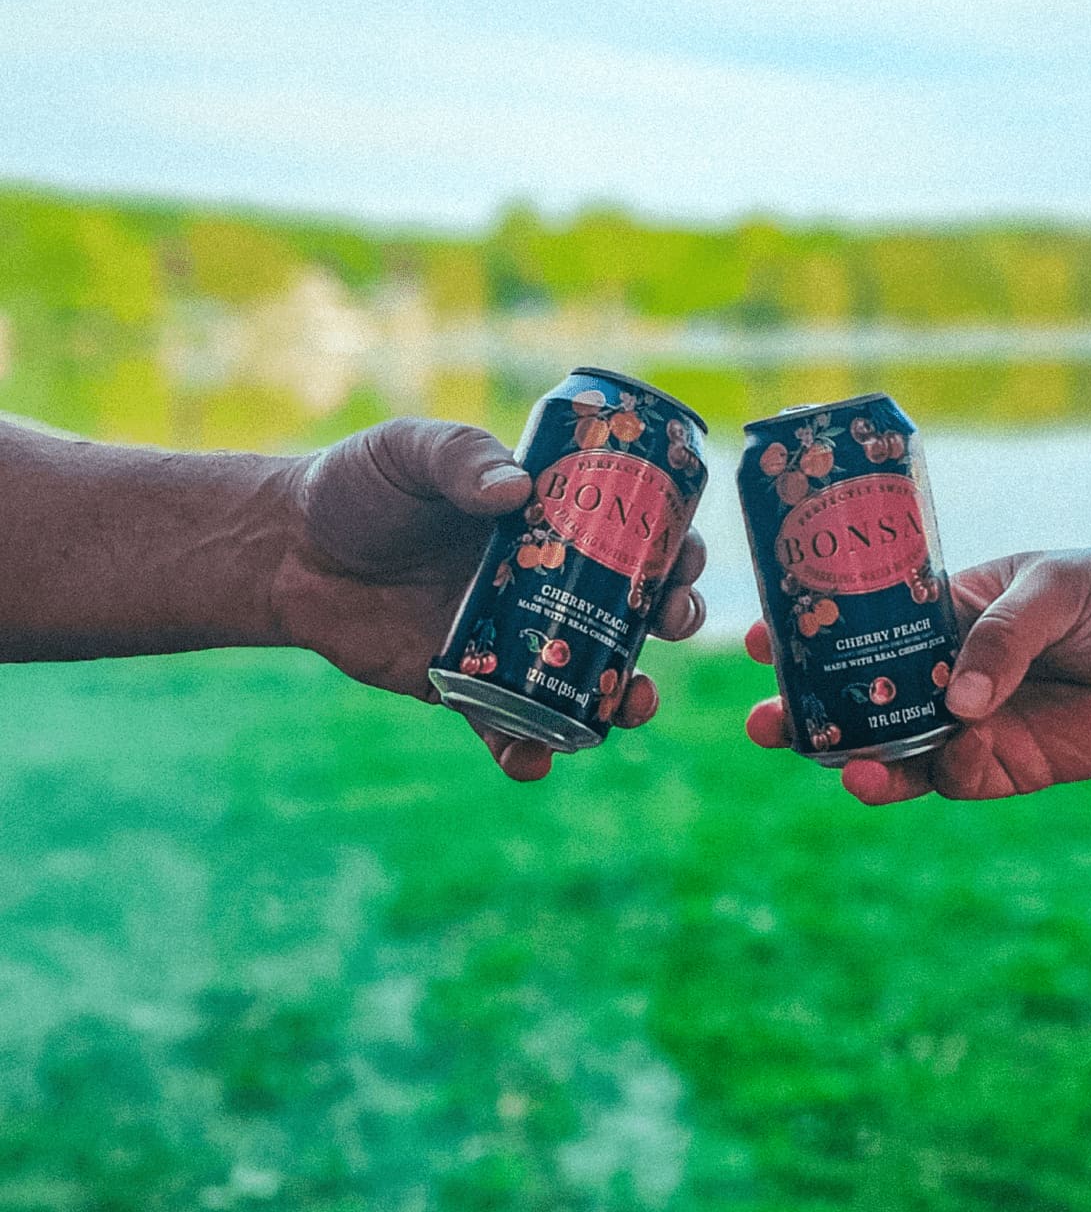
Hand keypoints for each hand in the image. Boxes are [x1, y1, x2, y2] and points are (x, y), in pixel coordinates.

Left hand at [273, 418, 705, 780]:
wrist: (286, 552)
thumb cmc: (356, 487)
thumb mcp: (409, 450)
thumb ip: (460, 459)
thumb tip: (515, 491)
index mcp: (547, 525)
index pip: (629, 536)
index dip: (670, 548)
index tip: (685, 557)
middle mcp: (543, 584)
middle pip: (629, 610)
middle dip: (667, 622)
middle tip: (670, 622)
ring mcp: (510, 641)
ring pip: (588, 678)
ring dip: (623, 698)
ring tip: (632, 706)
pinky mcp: (466, 687)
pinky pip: (510, 726)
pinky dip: (527, 753)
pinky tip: (534, 761)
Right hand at [745, 548, 1090, 804]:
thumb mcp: (1054, 588)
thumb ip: (1001, 637)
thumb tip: (957, 703)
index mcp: (942, 612)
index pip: (861, 623)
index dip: (809, 632)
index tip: (758, 638)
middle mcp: (943, 671)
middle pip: (859, 696)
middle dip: (807, 711)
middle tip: (764, 722)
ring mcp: (970, 722)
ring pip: (892, 746)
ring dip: (852, 757)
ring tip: (829, 761)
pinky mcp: (1004, 766)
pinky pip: (946, 779)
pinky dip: (915, 779)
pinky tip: (893, 773)